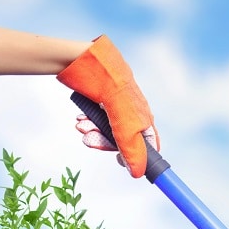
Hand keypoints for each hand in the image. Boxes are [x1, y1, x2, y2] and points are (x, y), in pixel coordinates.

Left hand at [57, 35, 158, 177]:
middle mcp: (134, 112)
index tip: (124, 165)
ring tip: (81, 127)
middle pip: (125, 140)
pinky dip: (90, 122)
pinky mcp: (104, 100)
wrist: (79, 55)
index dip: (138, 158)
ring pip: (109, 130)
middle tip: (89, 140)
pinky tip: (82, 119)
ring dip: (94, 132)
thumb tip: (138, 173)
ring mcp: (119, 105)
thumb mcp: (120, 119)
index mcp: (144, 115)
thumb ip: (130, 147)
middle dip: (106, 142)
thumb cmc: (105, 81)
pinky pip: (99, 119)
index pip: (149, 146)